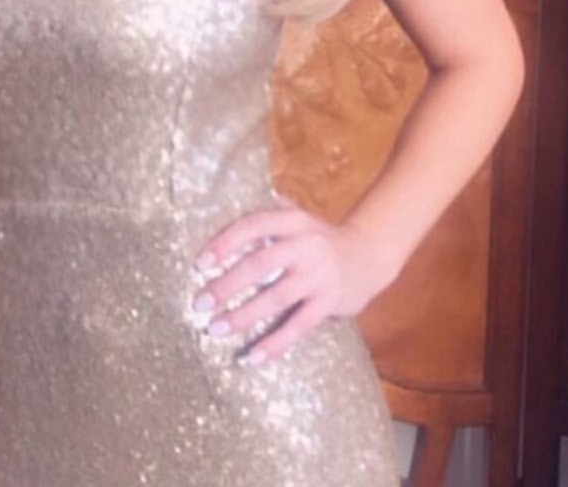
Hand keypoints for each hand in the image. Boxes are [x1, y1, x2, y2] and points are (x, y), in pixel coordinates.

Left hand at [190, 194, 396, 365]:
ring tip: (215, 328)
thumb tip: (219, 209)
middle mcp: (305, 245)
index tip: (199, 263)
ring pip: (276, 298)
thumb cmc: (319, 238)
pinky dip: (275, 343)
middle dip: (226, 284)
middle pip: (260, 264)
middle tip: (199, 302)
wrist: (369, 255)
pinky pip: (299, 326)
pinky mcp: (330, 301)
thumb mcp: (297, 219)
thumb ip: (266, 215)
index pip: (252, 227)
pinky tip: (253, 357)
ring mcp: (319, 275)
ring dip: (244, 316)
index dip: (225, 243)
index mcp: (292, 221)